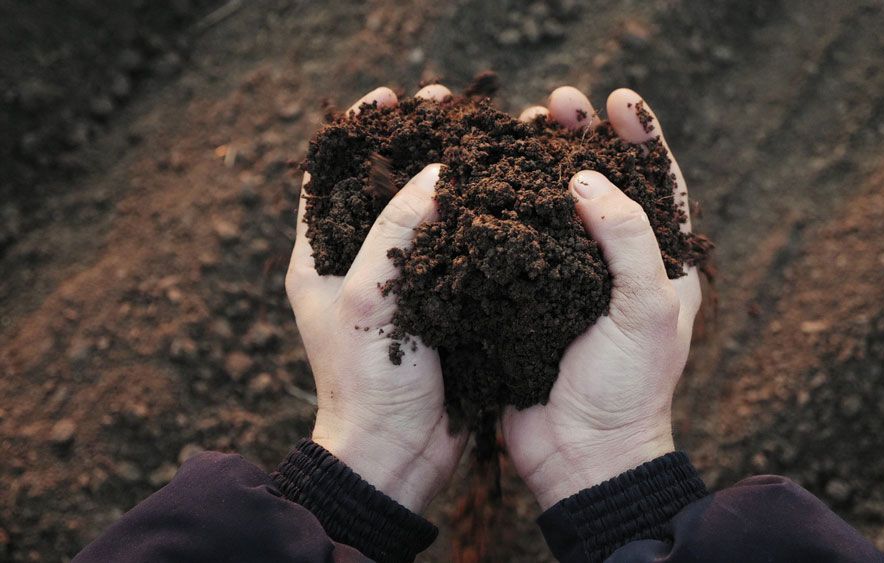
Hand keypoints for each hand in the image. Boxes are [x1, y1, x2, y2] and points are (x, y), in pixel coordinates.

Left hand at [285, 85, 466, 512]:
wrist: (398, 452)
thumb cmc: (365, 379)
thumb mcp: (366, 295)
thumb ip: (394, 229)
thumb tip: (435, 173)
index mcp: (318, 257)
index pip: (331, 176)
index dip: (360, 132)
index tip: (390, 97)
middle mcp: (357, 264)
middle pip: (383, 186)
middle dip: (414, 143)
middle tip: (449, 106)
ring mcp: (400, 284)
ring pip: (424, 214)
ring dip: (450, 176)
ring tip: (482, 138)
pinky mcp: (438, 304)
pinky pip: (455, 249)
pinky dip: (475, 219)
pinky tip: (504, 194)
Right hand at [503, 87, 701, 508]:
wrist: (581, 456)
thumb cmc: (629, 388)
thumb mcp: (647, 311)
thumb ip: (627, 239)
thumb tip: (586, 181)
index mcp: (660, 264)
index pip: (657, 183)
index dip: (641, 137)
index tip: (617, 100)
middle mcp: (614, 265)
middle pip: (600, 184)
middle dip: (580, 139)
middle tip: (556, 103)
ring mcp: (567, 281)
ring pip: (552, 208)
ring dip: (535, 166)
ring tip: (517, 127)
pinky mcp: (526, 298)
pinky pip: (514, 244)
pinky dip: (500, 211)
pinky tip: (481, 183)